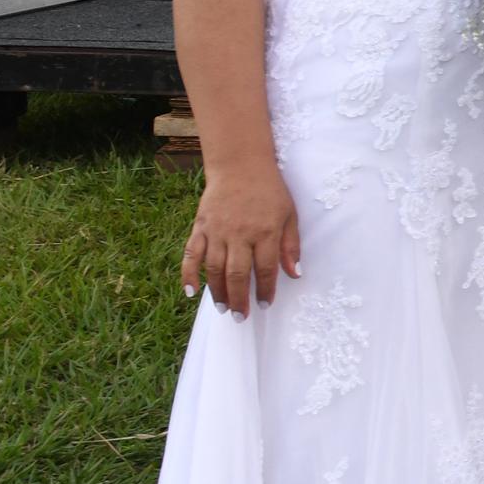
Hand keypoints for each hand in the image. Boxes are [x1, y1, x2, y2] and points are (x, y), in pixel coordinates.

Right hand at [181, 159, 302, 315]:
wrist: (240, 166)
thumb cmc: (269, 191)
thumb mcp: (289, 215)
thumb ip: (291, 245)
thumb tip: (295, 274)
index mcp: (265, 232)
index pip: (265, 269)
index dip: (265, 290)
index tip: (264, 305)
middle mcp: (239, 234)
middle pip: (237, 274)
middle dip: (238, 299)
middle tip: (240, 317)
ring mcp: (216, 231)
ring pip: (214, 268)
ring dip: (217, 291)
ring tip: (222, 308)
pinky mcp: (200, 227)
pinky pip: (191, 254)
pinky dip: (188, 274)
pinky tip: (189, 291)